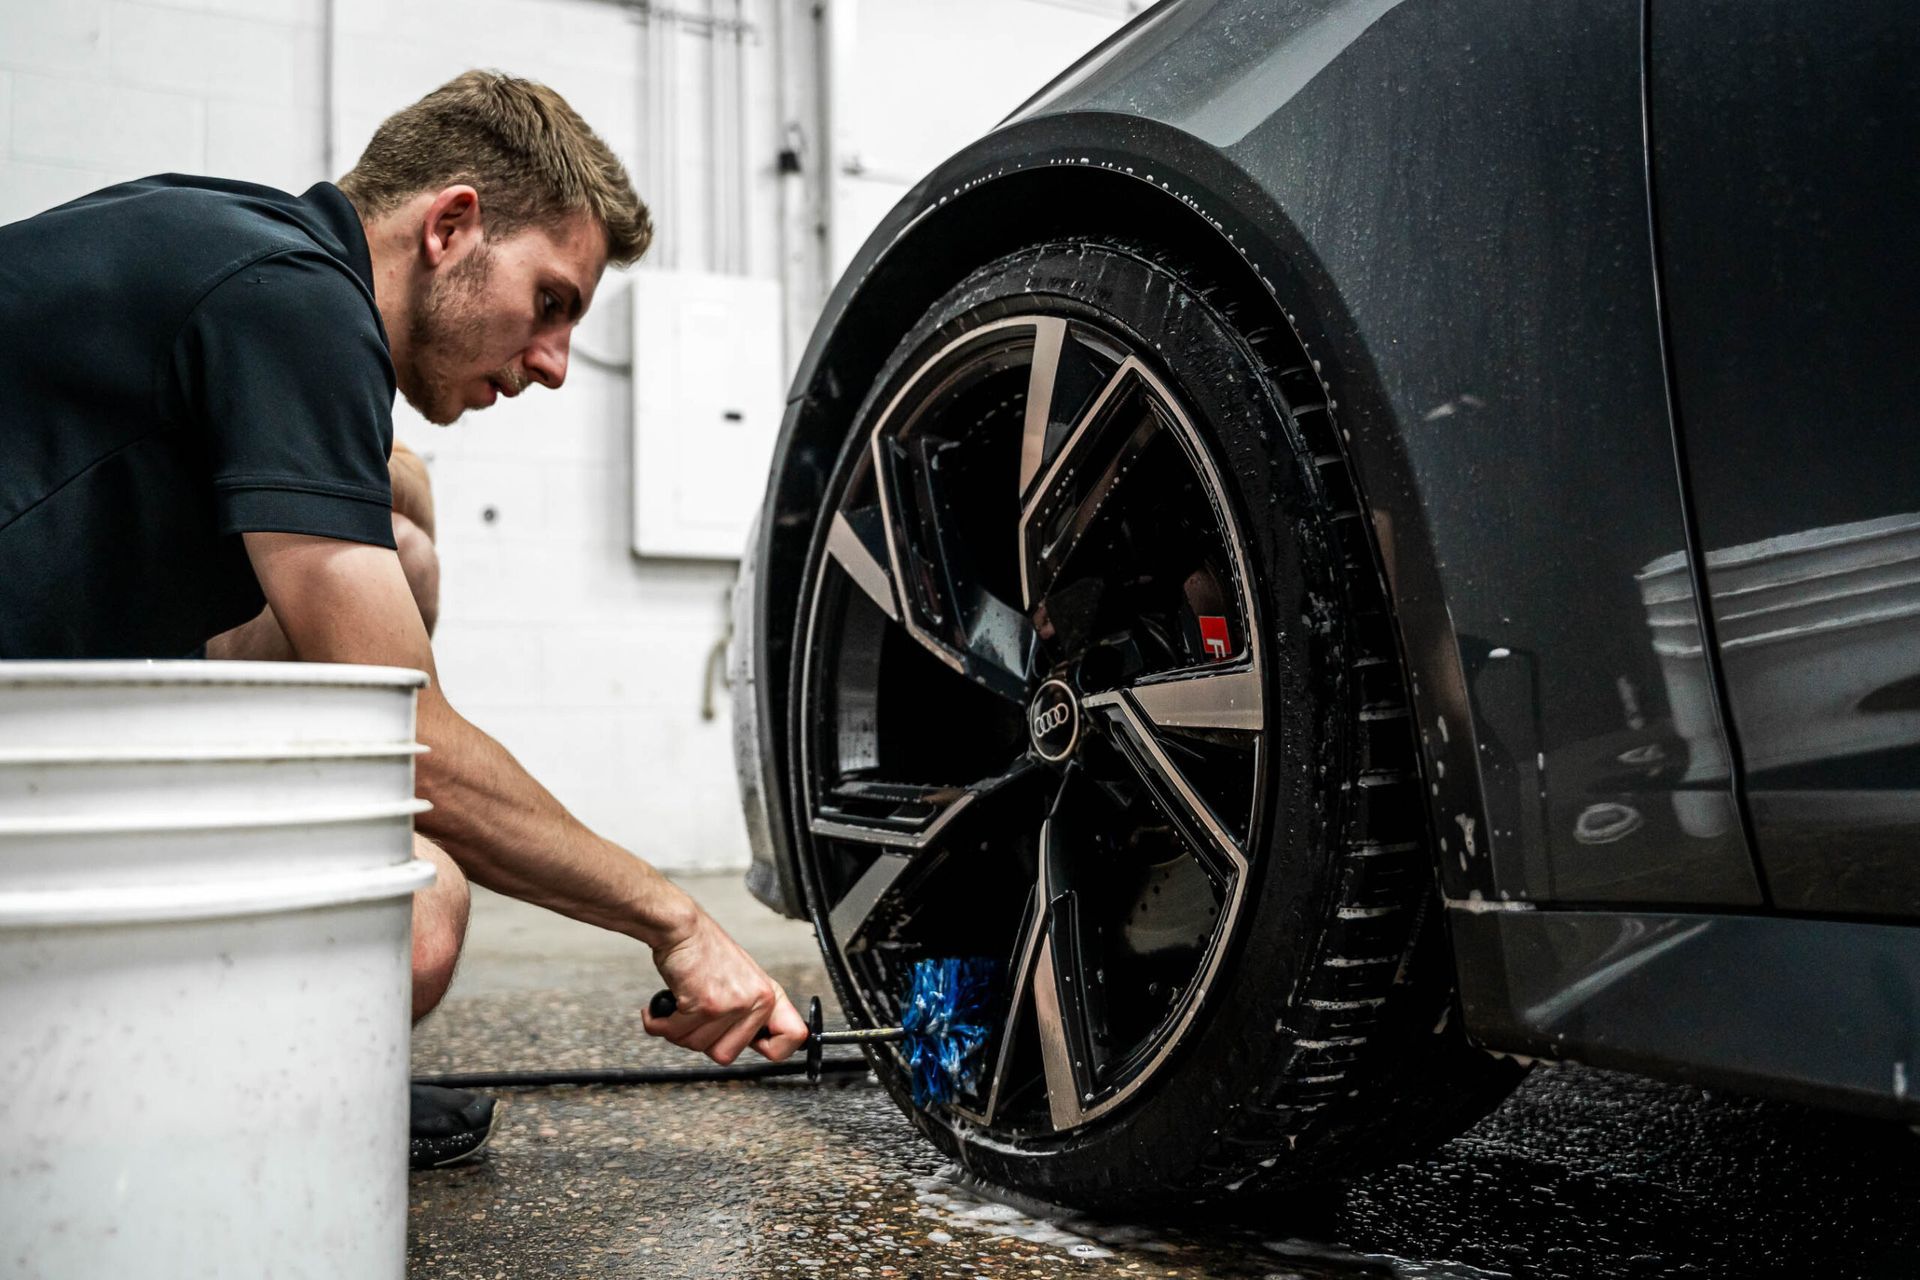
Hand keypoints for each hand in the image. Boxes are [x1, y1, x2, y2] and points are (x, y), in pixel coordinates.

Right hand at [642, 909, 807, 1063]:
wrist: (682, 930)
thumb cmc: (707, 952)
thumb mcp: (744, 981)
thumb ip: (751, 1013)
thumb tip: (758, 1043)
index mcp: (769, 996)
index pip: (793, 1036)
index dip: (774, 1049)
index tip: (756, 1046)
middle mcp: (756, 1000)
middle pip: (727, 1055)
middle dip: (703, 1041)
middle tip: (697, 1020)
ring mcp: (731, 1004)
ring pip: (698, 1046)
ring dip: (679, 1030)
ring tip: (681, 1007)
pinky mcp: (705, 1004)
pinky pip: (677, 1033)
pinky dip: (662, 1024)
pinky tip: (663, 1010)